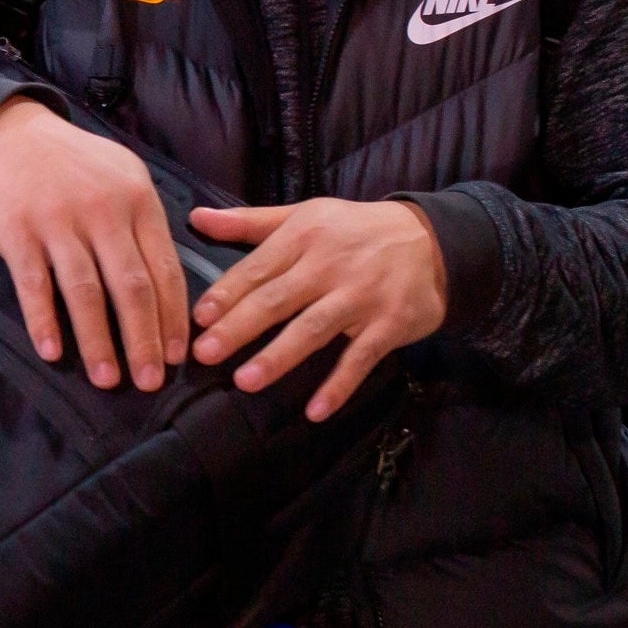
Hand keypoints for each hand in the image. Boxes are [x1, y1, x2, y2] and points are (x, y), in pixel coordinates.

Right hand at [0, 98, 189, 389]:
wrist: (13, 133)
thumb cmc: (76, 165)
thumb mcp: (124, 179)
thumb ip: (146, 226)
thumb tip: (173, 287)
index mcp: (137, 202)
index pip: (164, 270)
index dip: (173, 318)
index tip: (179, 357)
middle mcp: (102, 212)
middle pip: (131, 287)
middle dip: (143, 340)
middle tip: (150, 381)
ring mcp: (58, 222)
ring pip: (85, 292)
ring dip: (98, 341)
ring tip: (107, 380)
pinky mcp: (17, 232)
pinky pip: (34, 285)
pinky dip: (44, 321)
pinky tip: (52, 352)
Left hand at [185, 198, 446, 421]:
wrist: (432, 241)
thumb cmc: (355, 230)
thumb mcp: (305, 216)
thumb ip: (249, 222)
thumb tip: (195, 218)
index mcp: (304, 237)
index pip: (257, 268)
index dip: (227, 294)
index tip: (198, 319)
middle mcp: (330, 265)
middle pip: (278, 299)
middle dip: (240, 328)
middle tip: (206, 354)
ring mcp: (361, 296)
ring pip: (314, 329)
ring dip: (280, 356)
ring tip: (246, 381)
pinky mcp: (389, 324)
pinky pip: (360, 358)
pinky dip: (340, 385)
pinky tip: (316, 411)